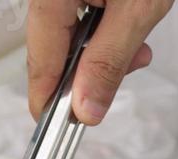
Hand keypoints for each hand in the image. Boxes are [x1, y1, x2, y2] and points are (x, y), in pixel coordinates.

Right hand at [27, 0, 171, 125]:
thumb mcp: (137, 9)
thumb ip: (109, 60)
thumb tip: (86, 108)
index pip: (40, 61)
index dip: (50, 101)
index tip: (60, 129)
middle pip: (51, 48)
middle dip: (88, 71)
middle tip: (122, 76)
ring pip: (65, 33)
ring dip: (100, 50)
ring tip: (137, 49)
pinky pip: (75, 13)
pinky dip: (102, 27)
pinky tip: (127, 26)